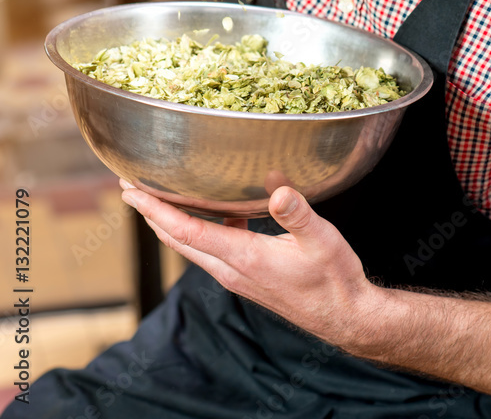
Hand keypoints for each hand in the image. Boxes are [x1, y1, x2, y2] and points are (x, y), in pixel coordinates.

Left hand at [119, 180, 378, 349]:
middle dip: (152, 213)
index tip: (132, 192)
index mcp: (243, 258)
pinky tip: (220, 213)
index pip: (186, 231)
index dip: (156, 209)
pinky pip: (213, 250)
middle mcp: (231, 269)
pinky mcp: (247, 276)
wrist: (345, 316)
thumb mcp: (321, 240)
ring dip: (171, 222)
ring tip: (160, 198)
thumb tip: (277, 189)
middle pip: (178, 239)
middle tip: (131, 188)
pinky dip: (201, 229)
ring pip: (192, 247)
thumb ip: (297, 213)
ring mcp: (237, 276)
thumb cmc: (334, 280)